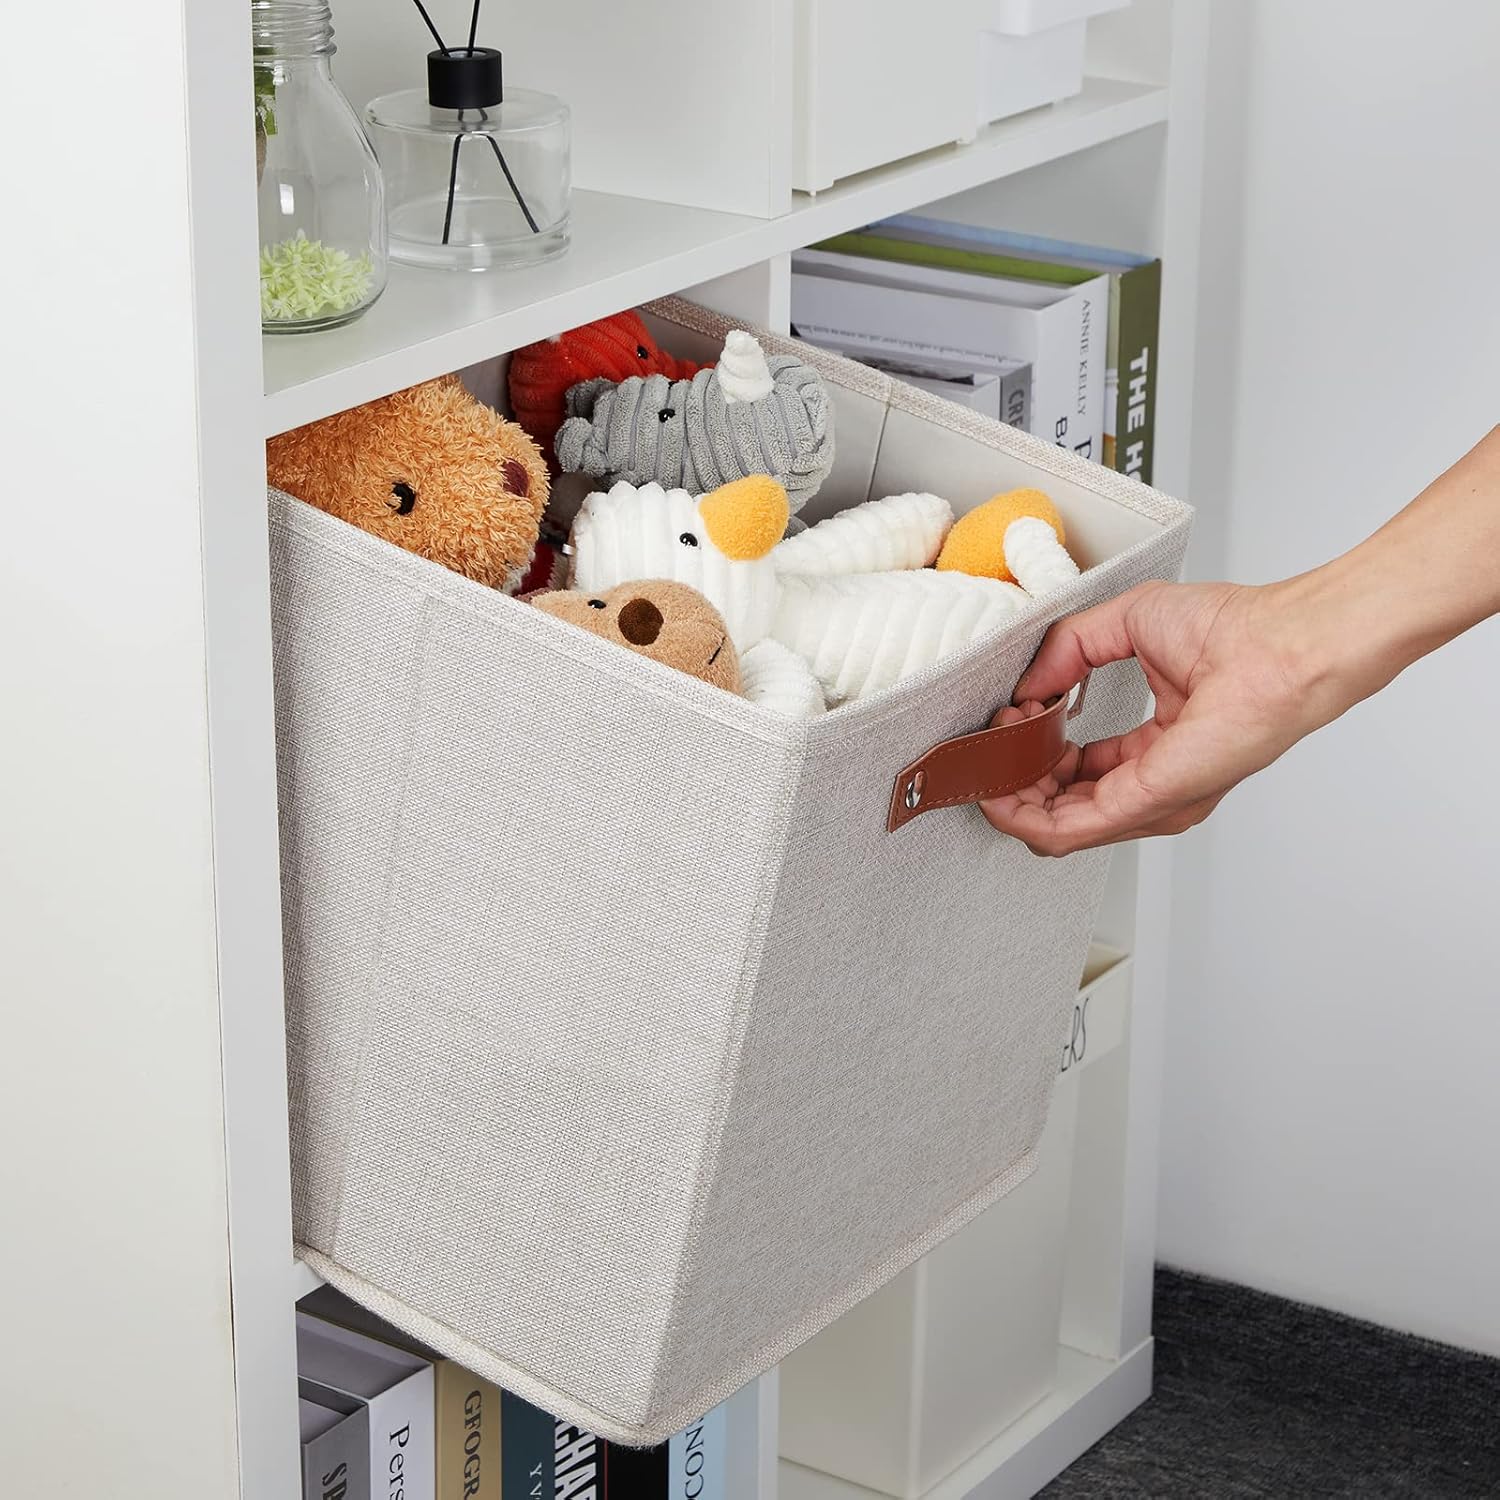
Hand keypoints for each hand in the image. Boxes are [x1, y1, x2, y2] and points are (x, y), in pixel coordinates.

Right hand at [981, 580, 1321, 854]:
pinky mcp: (1148, 800)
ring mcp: (1153, 801)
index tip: (1013, 715)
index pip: (1081, 774)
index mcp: (1158, 750)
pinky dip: (1023, 813)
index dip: (1035, 748)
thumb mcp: (1127, 622)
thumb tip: (1027, 684)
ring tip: (990, 760)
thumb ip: (1069, 649)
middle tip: (994, 742)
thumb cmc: (1236, 628)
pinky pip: (1066, 829)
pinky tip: (1000, 787)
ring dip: (1010, 799)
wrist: (1283, 642)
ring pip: (1055, 829)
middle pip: (1061, 810)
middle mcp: (1157, 787)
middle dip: (1014, 780)